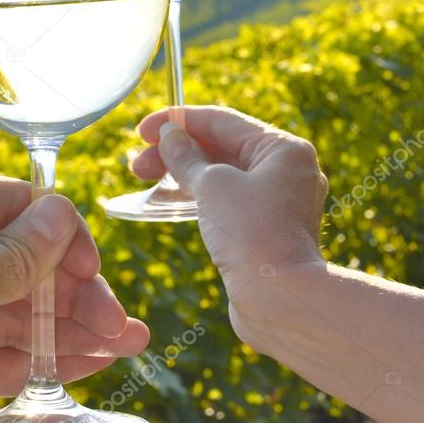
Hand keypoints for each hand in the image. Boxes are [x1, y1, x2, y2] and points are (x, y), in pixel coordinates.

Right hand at [132, 107, 327, 340]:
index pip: (222, 121)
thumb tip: (170, 136)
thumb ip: (186, 157)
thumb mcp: (213, 185)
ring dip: (182, 173)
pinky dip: (197, 196)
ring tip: (144, 178)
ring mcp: (277, 202)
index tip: (143, 130)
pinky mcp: (265, 229)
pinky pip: (226, 201)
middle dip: (176, 151)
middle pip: (221, 148)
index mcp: (283, 149)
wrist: (281, 301)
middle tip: (137, 164)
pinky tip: (167, 200)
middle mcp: (286, 171)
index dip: (178, 121)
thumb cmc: (252, 235)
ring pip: (221, 175)